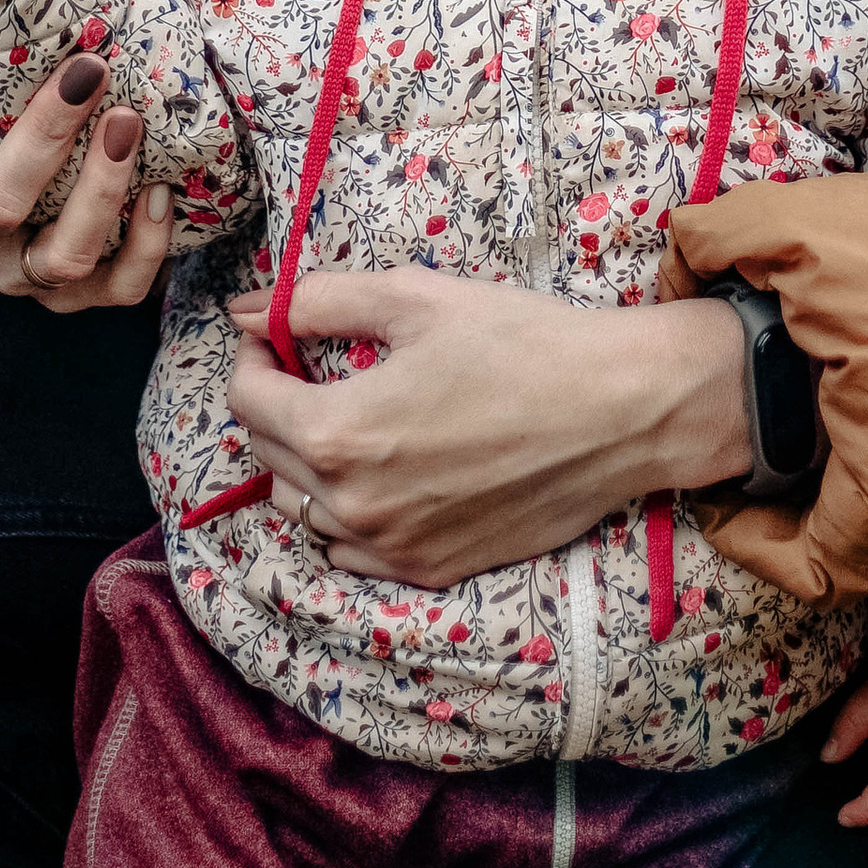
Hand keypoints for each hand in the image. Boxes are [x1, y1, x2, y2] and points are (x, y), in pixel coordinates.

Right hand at [0, 0, 174, 312]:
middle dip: (45, 137)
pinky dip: (146, 246)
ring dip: (103, 191)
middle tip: (90, 66)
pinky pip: (116, 289)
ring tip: (129, 120)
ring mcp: (18, 274)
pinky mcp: (73, 300)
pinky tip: (163, 191)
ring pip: (62, 256)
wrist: (9, 234)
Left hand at [226, 267, 751, 586]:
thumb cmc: (522, 343)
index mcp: (337, 434)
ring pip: (306, 511)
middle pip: (269, 455)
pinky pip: (352, 553)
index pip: (247, 400)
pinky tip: (383, 474)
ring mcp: (391, 547)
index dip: (254, 355)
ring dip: (307, 464)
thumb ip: (319, 301)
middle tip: (311, 365)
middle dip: (277, 403)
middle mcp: (352, 505)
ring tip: (349, 419)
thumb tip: (248, 307)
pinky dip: (347, 514)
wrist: (620, 410)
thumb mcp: (415, 298)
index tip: (275, 333)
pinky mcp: (431, 570)